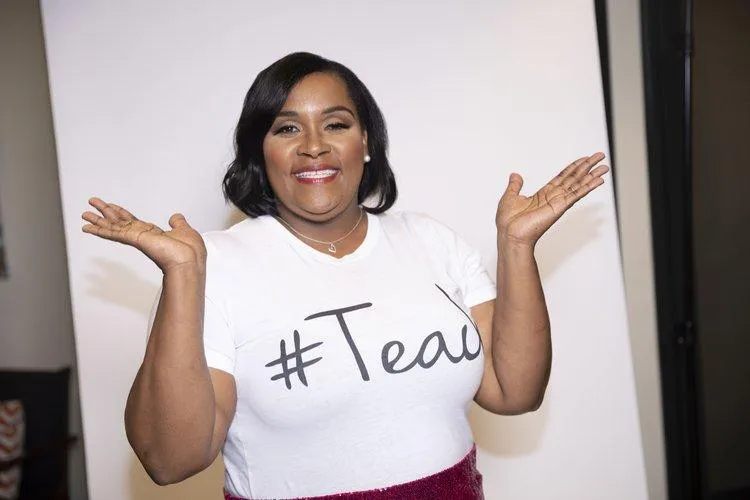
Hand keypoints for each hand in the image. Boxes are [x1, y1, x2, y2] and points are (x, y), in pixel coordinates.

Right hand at [81, 198, 206, 272]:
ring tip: (84, 213)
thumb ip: (178, 223)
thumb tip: (176, 217)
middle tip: (91, 205)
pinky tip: (88, 227)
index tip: (111, 207)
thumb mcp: (185, 230)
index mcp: (153, 234)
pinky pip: (114, 234)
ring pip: (113, 227)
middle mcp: (142, 236)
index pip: (132, 222)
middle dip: (105, 213)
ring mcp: (137, 239)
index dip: (121, 213)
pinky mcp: (135, 240)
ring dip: (98, 220)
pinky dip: (100, 230)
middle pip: (119, 221)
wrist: (189, 261)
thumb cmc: (190, 251)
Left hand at [496, 152, 608, 246]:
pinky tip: (599, 181)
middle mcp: (553, 198)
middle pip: (574, 178)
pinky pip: (576, 195)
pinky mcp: (559, 208)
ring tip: (604, 167)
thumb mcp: (510, 197)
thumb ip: (515, 186)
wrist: (509, 234)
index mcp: (543, 194)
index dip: (574, 167)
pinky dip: (588, 187)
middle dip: (588, 167)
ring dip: (592, 176)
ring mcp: (558, 203)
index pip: (562, 177)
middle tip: (600, 157)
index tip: (585, 159)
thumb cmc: (508, 222)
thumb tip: (515, 175)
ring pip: (578, 185)